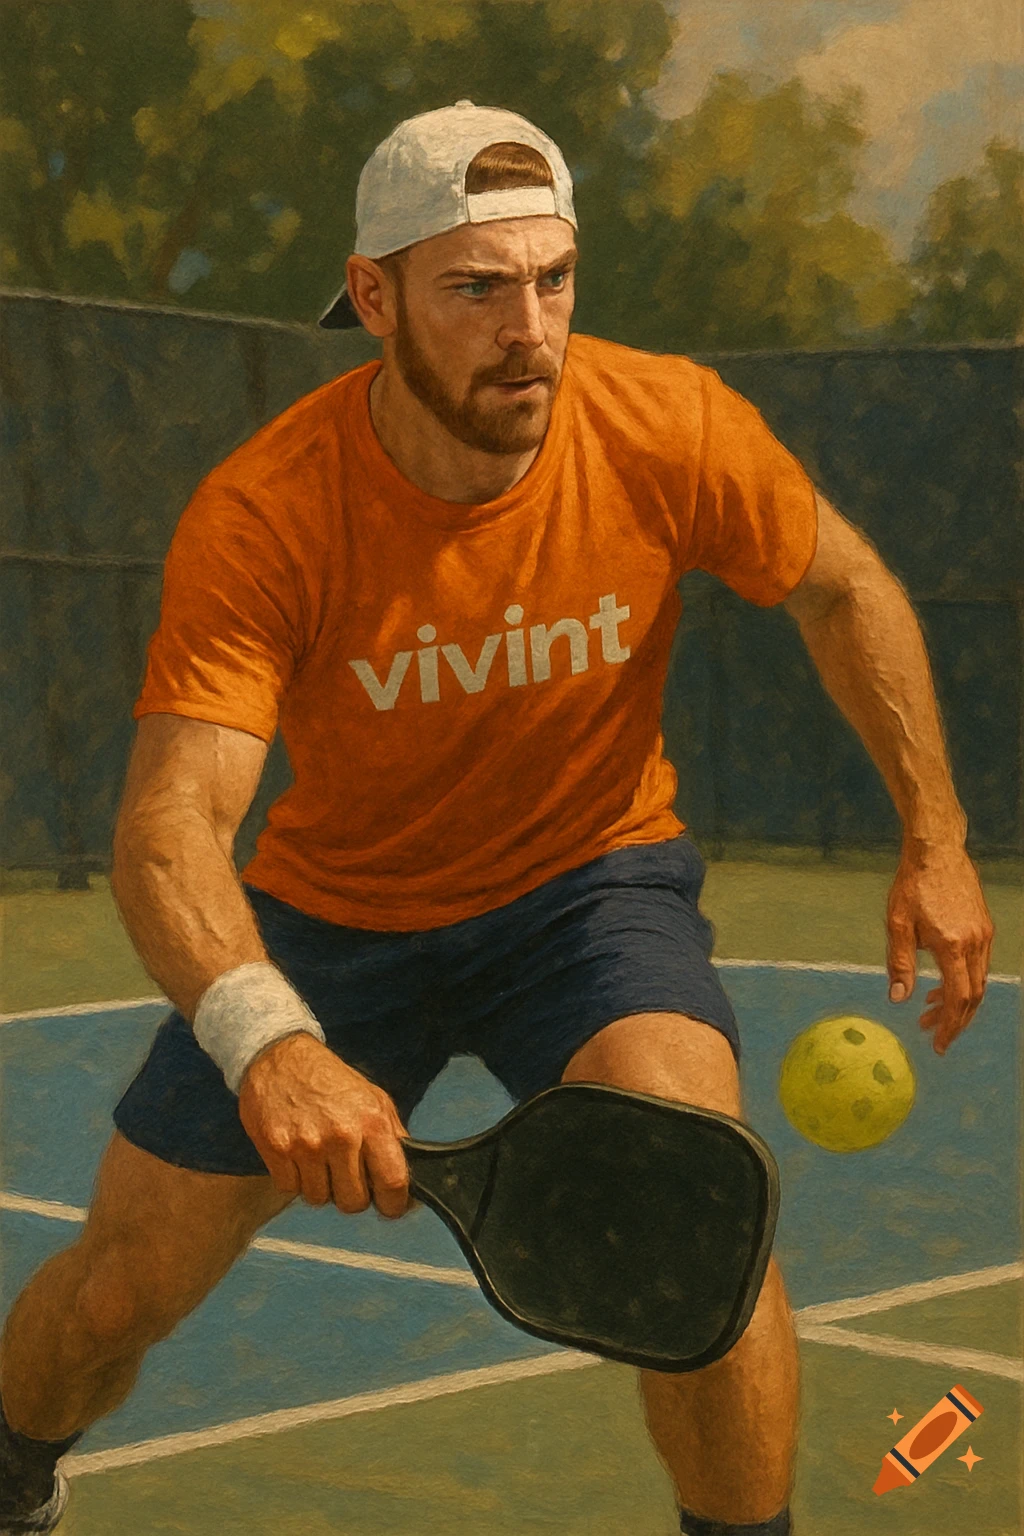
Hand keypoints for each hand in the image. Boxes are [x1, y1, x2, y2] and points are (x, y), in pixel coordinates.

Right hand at [238, 1032, 411, 1216]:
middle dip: (352, 1195)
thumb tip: (409, 1181)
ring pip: (319, 1198)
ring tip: (318, 1156)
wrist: (280, 1057)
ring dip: (320, 1186)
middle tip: (346, 1174)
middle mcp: (341, 1135)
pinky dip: (294, 1178)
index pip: (393, 1183)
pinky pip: (290, 1189)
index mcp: (372, 1122)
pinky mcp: (276, 1148)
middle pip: (353, 1202)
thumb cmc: (331, 1081)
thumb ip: (393, 1138)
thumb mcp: (374, 1099)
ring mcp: (306, 1144)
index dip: (394, 1204)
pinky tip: (296, 1153)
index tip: (389, 1206)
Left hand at [886, 844, 994, 1053]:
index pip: (958, 998)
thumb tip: (898, 998)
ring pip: (978, 981)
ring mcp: (983, 935)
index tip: (938, 1044)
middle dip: (954, 1020)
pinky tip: (941, 983)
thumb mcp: (897, 924)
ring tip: (929, 1011)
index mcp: (952, 946)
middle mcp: (974, 943)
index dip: (949, 1025)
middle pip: (973, 996)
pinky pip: (978, 965)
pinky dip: (963, 982)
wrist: (937, 851)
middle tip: (932, 1035)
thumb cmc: (912, 884)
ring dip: (957, 1002)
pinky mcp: (983, 927)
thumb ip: (900, 964)